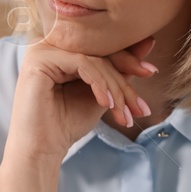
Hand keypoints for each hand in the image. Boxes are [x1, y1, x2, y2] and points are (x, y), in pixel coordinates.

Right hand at [6, 34, 157, 161]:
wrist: (42, 150)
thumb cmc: (66, 123)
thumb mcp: (102, 92)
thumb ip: (120, 69)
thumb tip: (148, 42)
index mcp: (62, 47)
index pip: (102, 46)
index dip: (129, 59)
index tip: (151, 73)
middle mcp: (49, 42)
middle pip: (100, 50)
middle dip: (125, 77)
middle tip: (140, 104)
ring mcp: (42, 48)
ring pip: (94, 59)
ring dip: (115, 87)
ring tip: (124, 112)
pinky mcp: (39, 58)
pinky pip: (82, 63)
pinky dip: (100, 84)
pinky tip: (107, 104)